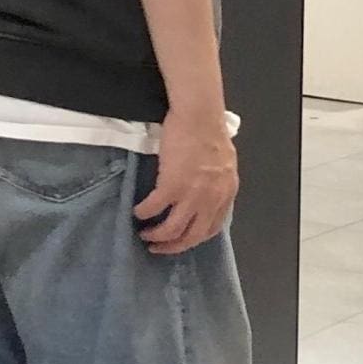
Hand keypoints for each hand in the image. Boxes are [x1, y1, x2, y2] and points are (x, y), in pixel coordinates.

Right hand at [134, 110, 238, 255]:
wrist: (199, 115)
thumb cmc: (210, 131)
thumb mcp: (224, 164)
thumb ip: (216, 183)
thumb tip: (205, 192)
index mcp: (225, 193)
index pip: (212, 228)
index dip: (194, 238)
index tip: (181, 240)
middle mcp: (211, 199)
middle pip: (192, 236)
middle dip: (173, 247)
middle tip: (158, 248)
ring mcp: (192, 194)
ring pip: (172, 229)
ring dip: (156, 236)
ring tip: (144, 234)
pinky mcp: (172, 185)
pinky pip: (154, 208)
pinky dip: (143, 213)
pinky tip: (137, 212)